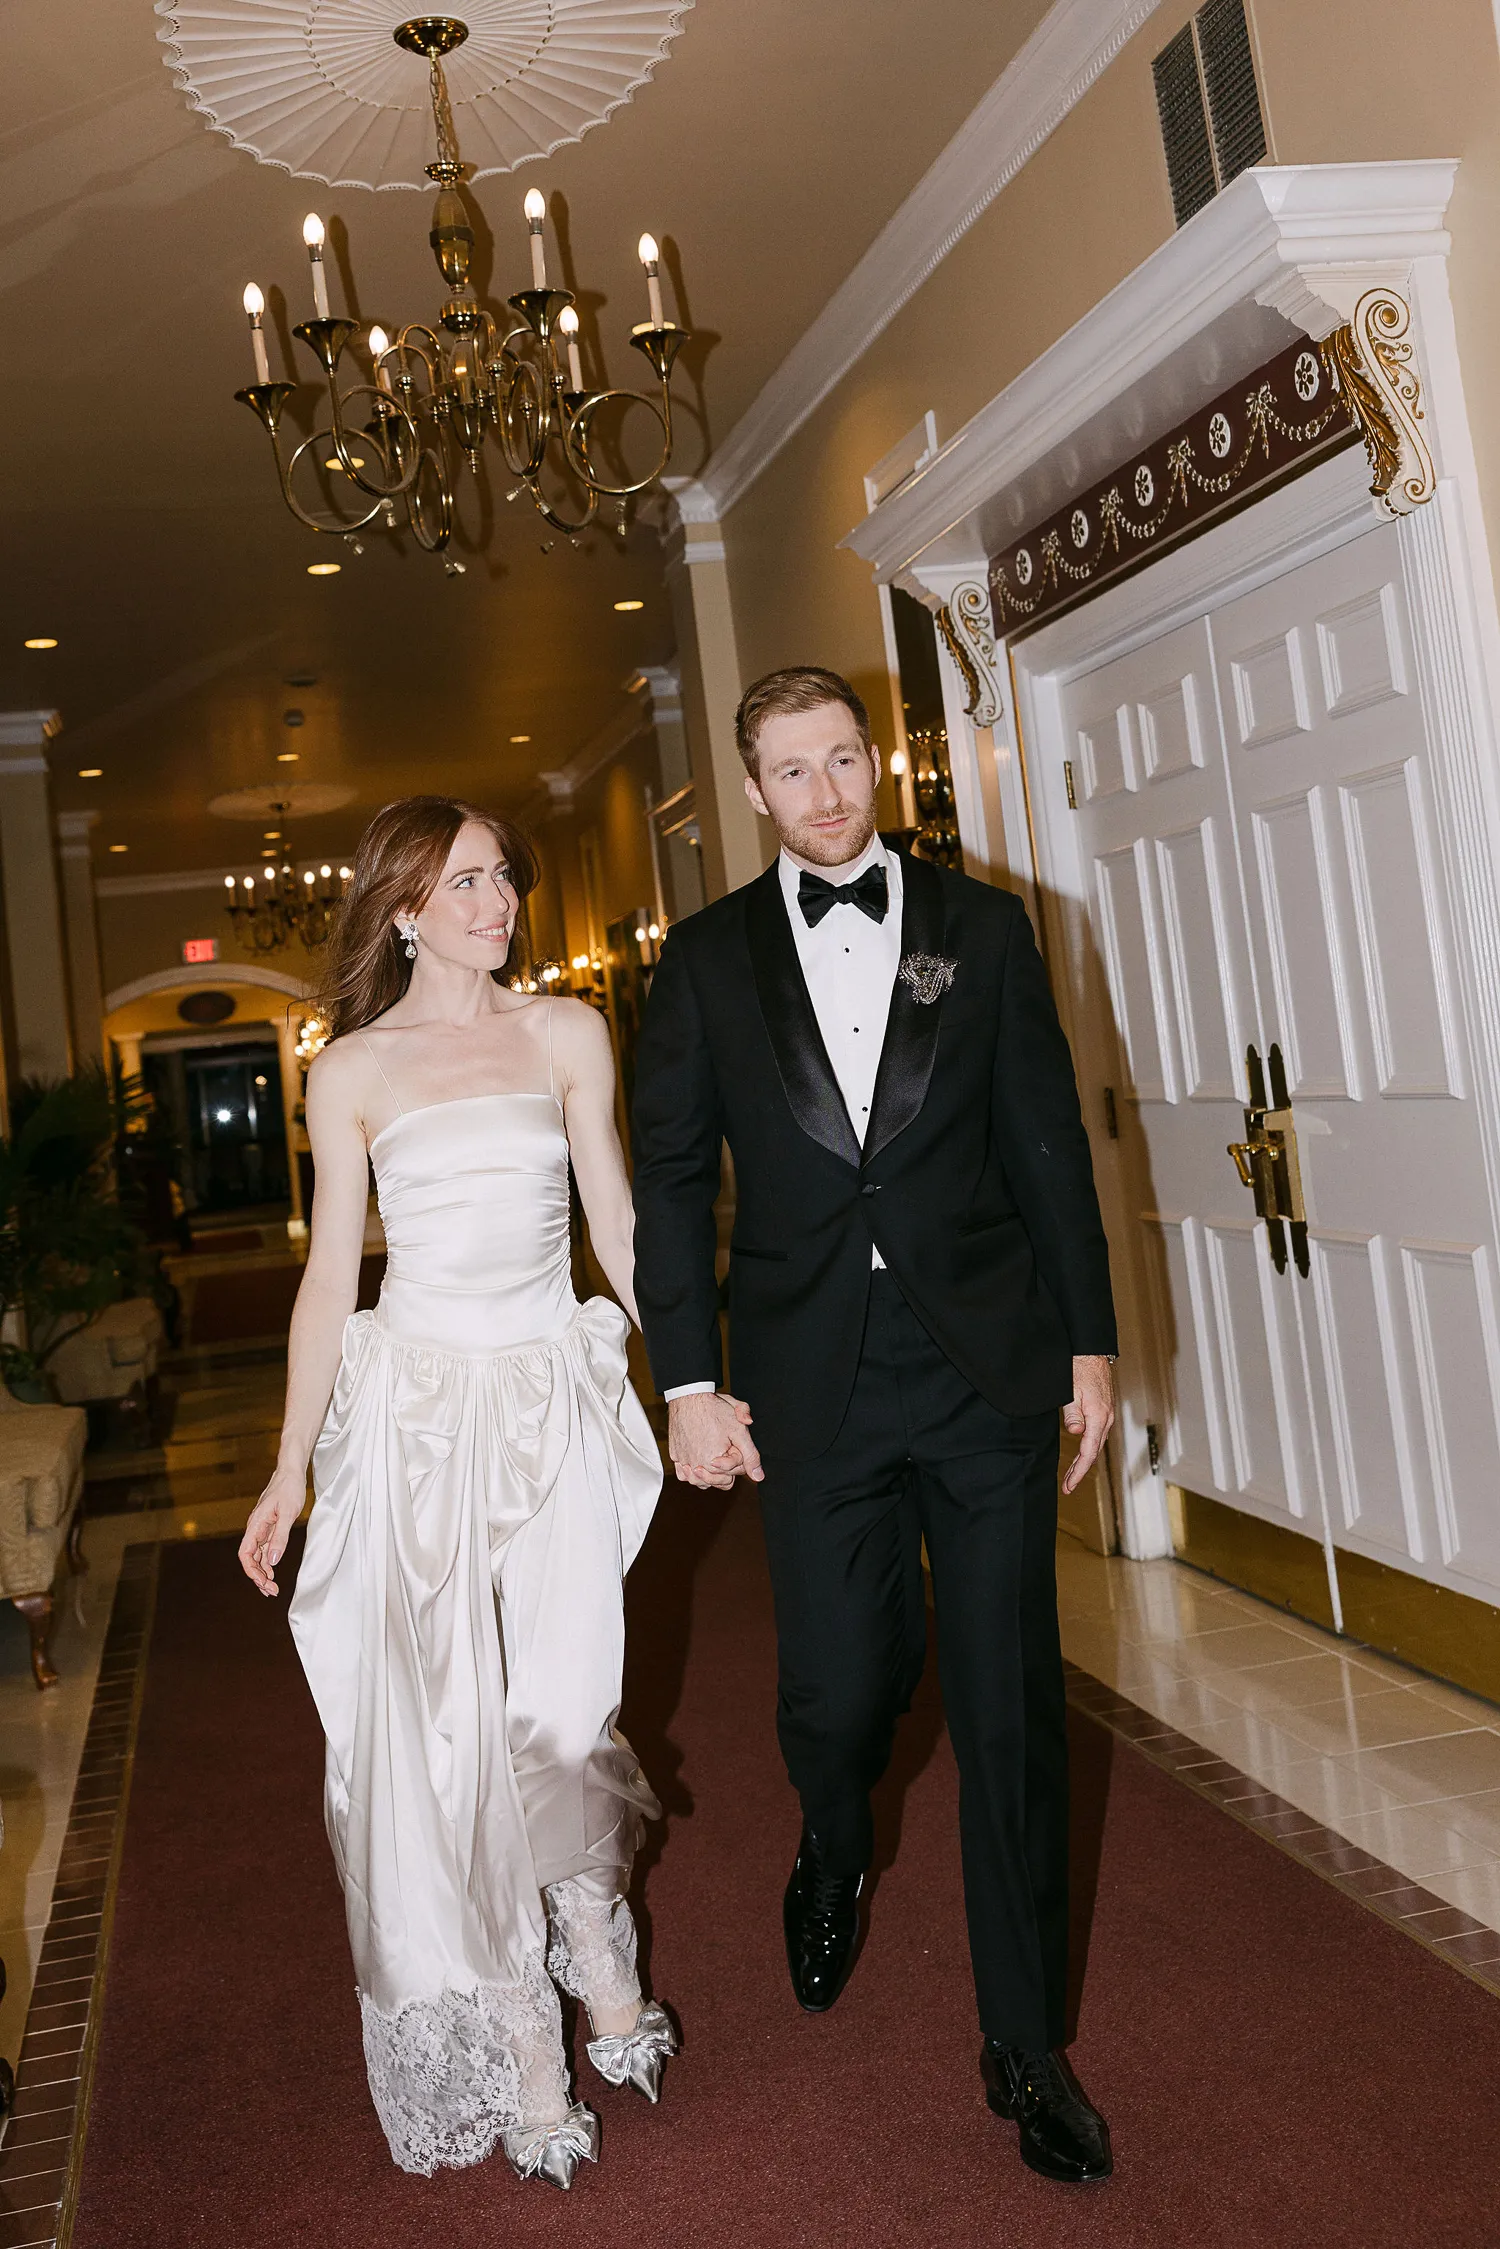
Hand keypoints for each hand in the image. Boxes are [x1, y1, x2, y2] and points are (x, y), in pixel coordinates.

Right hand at [239, 1466, 307, 1596]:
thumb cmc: (289, 1488)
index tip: (264, 1583)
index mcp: (255, 1525)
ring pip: (257, 1555)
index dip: (252, 1571)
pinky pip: (264, 1548)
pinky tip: (272, 1571)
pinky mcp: (269, 1527)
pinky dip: (267, 1562)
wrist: (291, 1472)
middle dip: (258, 1577)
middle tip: (272, 1591)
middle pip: (250, 1558)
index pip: (245, 1554)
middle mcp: (255, 1528)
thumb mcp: (287, 1513)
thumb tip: (272, 1561)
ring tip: (272, 1588)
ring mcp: (261, 1528)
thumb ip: (280, 1537)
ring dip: (263, 1572)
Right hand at [668, 1391, 762, 1490]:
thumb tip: (759, 1476)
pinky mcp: (675, 1455)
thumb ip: (751, 1455)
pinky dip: (690, 1472)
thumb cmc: (714, 1410)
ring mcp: (684, 1461)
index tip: (732, 1445)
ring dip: (708, 1475)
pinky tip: (697, 1461)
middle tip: (724, 1450)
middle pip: (716, 1483)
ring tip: (713, 1459)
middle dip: (724, 1470)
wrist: (690, 1397)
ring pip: (699, 1482)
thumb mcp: (740, 1431)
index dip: (737, 1461)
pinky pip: (683, 1475)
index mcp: (714, 1463)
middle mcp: (697, 1466)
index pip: (732, 1478)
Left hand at [1062, 1355, 1114, 1493]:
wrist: (1092, 1352)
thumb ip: (1073, 1413)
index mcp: (1098, 1417)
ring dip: (1084, 1461)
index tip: (1069, 1485)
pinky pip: (1097, 1435)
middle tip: (1067, 1486)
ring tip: (1071, 1474)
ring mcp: (1106, 1414)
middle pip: (1093, 1452)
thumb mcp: (1071, 1391)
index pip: (1088, 1452)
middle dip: (1080, 1471)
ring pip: (1096, 1444)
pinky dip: (1088, 1448)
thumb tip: (1075, 1432)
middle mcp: (1106, 1419)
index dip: (1078, 1471)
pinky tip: (1082, 1452)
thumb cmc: (1080, 1369)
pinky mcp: (1103, 1410)